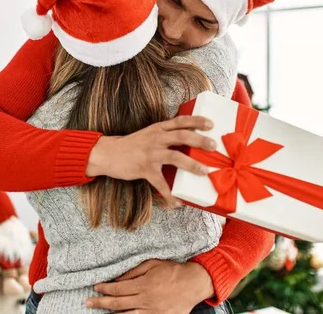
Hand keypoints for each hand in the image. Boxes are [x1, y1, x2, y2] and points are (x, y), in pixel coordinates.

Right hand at [86, 116, 216, 206]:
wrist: (108, 153)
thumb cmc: (132, 145)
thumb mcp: (149, 134)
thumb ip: (166, 136)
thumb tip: (189, 142)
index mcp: (158, 128)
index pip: (180, 120)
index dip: (196, 120)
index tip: (211, 123)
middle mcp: (156, 138)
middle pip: (182, 136)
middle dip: (199, 140)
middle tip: (214, 146)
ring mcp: (150, 153)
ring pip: (175, 157)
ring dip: (191, 165)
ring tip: (204, 171)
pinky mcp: (144, 169)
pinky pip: (161, 184)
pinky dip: (170, 195)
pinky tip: (177, 203)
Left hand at [87, 259, 213, 313]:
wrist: (193, 283)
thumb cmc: (172, 271)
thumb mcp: (152, 264)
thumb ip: (133, 272)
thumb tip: (117, 279)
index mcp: (143, 285)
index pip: (117, 289)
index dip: (104, 288)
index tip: (96, 287)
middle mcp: (145, 300)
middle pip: (117, 303)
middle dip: (101, 302)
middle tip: (88, 302)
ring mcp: (152, 311)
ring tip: (100, 312)